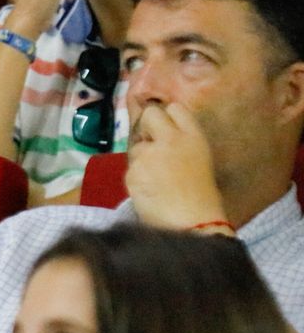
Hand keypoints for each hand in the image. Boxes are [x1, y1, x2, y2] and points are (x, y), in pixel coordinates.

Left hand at [124, 102, 225, 228]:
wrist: (194, 225)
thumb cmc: (201, 199)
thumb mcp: (199, 161)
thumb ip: (179, 145)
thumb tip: (156, 135)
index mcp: (195, 138)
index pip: (175, 108)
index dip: (166, 116)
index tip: (164, 129)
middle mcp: (172, 139)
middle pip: (150, 114)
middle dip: (146, 127)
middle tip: (152, 148)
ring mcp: (150, 153)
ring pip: (135, 146)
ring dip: (141, 158)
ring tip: (156, 180)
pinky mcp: (133, 170)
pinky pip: (130, 168)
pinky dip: (136, 178)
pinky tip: (149, 191)